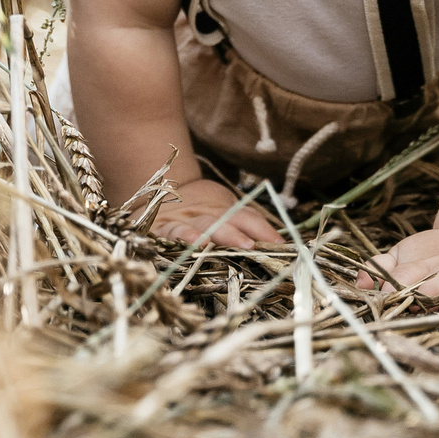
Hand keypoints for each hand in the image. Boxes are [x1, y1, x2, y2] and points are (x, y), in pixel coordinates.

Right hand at [149, 180, 280, 248]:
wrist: (157, 191)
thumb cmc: (197, 213)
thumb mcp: (222, 214)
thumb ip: (247, 227)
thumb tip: (280, 244)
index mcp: (224, 211)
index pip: (247, 217)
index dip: (263, 229)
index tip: (281, 245)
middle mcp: (206, 215)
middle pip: (225, 221)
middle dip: (239, 233)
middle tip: (253, 246)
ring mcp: (184, 220)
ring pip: (204, 225)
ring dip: (218, 234)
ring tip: (233, 245)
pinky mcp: (162, 229)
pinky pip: (173, 232)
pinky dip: (184, 236)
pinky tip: (194, 243)